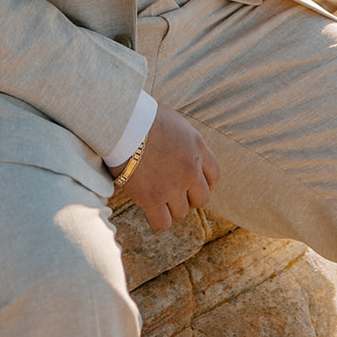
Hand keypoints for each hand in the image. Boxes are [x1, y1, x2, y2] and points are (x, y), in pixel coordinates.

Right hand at [124, 104, 218, 229]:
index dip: (203, 182)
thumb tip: (181, 148)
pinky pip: (162, 222)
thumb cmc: (142, 115)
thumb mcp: (174, 121)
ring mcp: (172, 186)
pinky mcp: (152, 198)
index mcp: (197, 148)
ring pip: (181, 212)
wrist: (122, 121)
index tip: (191, 182)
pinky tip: (149, 208)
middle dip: (188, 196)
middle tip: (172, 189)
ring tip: (156, 194)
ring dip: (170, 206)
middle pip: (201, 198)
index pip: (214, 175)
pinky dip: (157, 218)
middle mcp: (190, 170)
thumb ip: (184, 140)